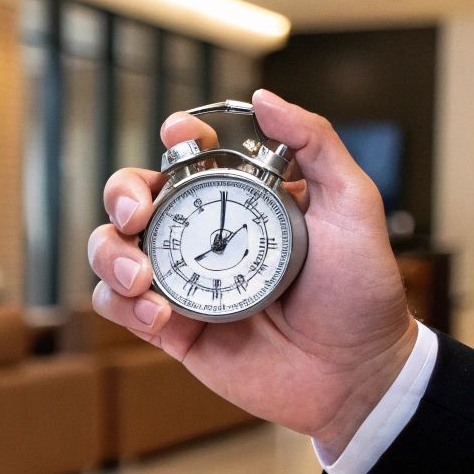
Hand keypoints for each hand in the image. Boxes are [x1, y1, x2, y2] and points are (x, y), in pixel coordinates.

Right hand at [87, 89, 417, 454]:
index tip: (179, 138)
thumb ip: (315, 145)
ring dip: (111, 254)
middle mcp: (203, 235)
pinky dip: (124, 306)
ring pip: (111, 249)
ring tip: (141, 278)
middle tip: (137, 215)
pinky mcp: (171, 329)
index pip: (189, 158)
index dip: (174, 140)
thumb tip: (264, 99)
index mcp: (241, 200)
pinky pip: (119, 307)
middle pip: (133, 198)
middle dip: (122, 196)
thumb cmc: (362, 293)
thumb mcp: (353, 206)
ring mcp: (183, 281)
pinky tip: (158, 315)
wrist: (357, 373)